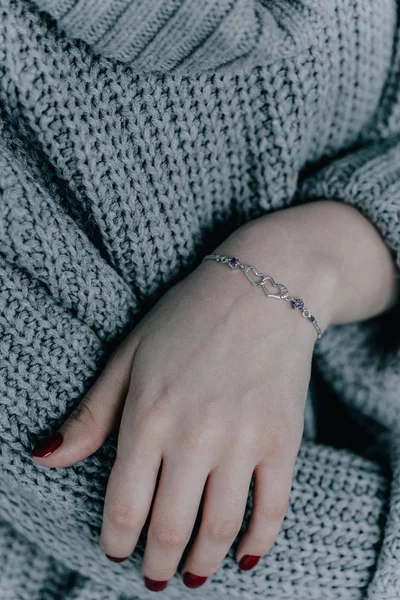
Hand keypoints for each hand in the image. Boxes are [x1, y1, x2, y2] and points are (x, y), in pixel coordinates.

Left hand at [31, 200, 396, 590]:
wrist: (264, 288)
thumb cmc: (188, 317)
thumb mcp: (129, 355)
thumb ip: (91, 414)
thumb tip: (44, 459)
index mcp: (148, 415)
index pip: (123, 506)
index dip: (116, 542)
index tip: (116, 552)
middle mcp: (194, 435)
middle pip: (170, 529)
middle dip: (158, 564)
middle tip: (155, 575)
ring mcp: (243, 439)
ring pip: (219, 528)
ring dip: (202, 563)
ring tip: (193, 573)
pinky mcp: (283, 440)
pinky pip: (272, 510)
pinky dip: (257, 544)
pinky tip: (242, 557)